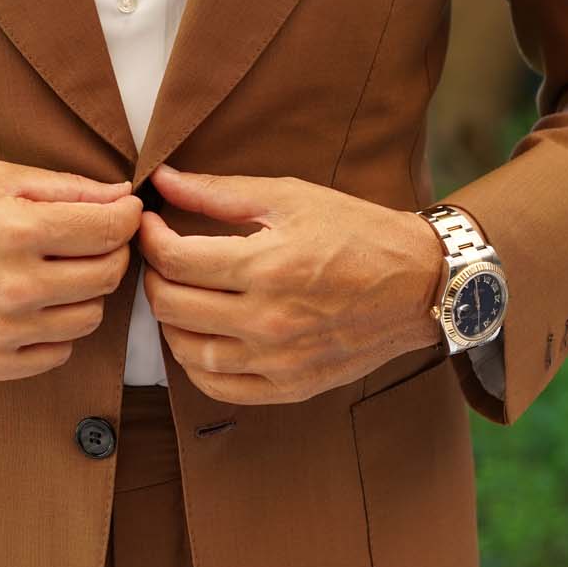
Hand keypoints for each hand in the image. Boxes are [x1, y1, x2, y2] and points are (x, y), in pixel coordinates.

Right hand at [0, 159, 142, 385]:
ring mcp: (3, 333)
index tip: (123, 213)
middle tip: (88, 242)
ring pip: (89, 317)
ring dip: (82, 294)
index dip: (127, 218)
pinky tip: (29, 308)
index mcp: (17, 229)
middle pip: (108, 275)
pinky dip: (54, 331)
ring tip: (52, 275)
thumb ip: (60, 187)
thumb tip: (120, 195)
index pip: (111, 229)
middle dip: (110, 253)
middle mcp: (15, 286)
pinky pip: (56, 352)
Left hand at [136, 162, 445, 404]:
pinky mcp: (291, 386)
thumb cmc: (356, 232)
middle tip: (160, 257)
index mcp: (267, 266)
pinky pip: (219, 386)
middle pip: (172, 306)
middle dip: (152, 275)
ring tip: (177, 294)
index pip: (174, 260)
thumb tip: (162, 180)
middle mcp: (269, 319)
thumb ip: (218, 192)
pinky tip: (198, 337)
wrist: (420, 284)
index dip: (148, 238)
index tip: (148, 224)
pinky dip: (195, 364)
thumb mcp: (290, 197)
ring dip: (168, 320)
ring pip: (187, 350)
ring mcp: (279, 359)